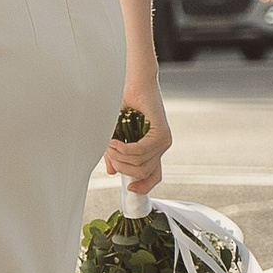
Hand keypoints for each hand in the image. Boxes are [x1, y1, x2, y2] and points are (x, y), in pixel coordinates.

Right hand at [107, 76, 170, 197]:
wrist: (133, 82)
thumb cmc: (123, 104)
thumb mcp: (116, 134)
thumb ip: (116, 154)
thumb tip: (111, 172)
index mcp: (152, 149)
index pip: (154, 177)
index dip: (143, 187)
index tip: (129, 189)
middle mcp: (161, 147)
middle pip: (142, 173)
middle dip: (121, 167)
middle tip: (108, 152)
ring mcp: (163, 141)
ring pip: (140, 164)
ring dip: (120, 157)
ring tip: (109, 144)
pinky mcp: (161, 133)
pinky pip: (140, 152)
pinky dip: (124, 149)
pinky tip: (114, 142)